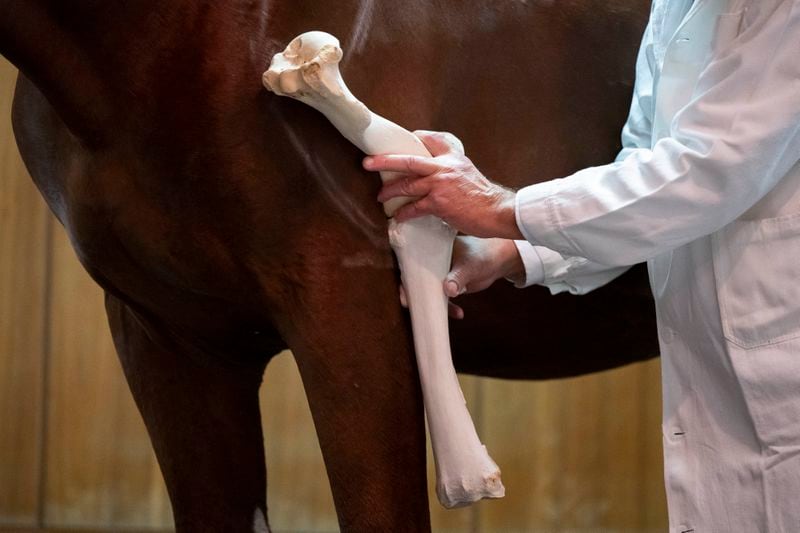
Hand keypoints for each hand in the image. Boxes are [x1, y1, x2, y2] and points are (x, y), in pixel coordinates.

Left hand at [364, 130, 523, 239]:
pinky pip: (414, 207)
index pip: (430, 139)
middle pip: (408, 159)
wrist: (498, 211)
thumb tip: (435, 178)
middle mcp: (445, 167)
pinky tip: (397, 217)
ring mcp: (440, 184)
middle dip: (385, 161)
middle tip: (367, 162)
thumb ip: (451, 171)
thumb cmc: (484, 198)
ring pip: (407, 183)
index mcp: (453, 157)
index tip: (401, 141)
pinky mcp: (439, 203)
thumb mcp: (469, 173)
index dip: (414, 139)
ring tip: (380, 196)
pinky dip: (403, 213)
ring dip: (390, 191)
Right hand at [398, 236, 524, 318]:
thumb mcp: (469, 266)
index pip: (414, 264)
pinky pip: (443, 298)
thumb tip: (448, 290)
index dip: (407, 279)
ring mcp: (440, 275)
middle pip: (418, 281)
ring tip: (443, 315)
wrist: (498, 260)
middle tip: (412, 307)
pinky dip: (449, 307)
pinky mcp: (448, 285)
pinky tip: (459, 314)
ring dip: (435, 305)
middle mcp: (433, 262)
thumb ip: (458, 277)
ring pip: (430, 292)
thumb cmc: (482, 255)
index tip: (405, 295)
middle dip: (416, 296)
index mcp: (433, 251)